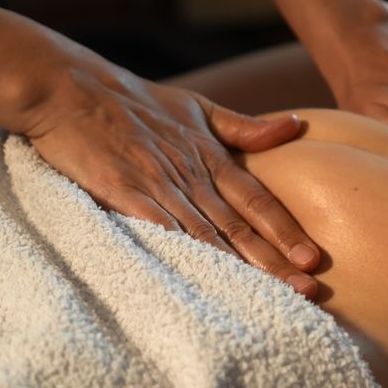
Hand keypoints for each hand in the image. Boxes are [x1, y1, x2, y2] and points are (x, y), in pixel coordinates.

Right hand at [21, 62, 320, 297]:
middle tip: (308, 291)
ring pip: (207, 237)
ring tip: (272, 298)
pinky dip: (183, 258)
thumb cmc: (138, 101)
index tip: (314, 260)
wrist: (73, 89)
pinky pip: (159, 233)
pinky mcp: (124, 195)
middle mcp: (193, 176)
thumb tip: (296, 125)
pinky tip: (204, 285)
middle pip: (240, 227)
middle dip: (275, 262)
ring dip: (239, 270)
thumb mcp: (199, 108)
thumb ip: (245, 127)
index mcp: (212, 157)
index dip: (286, 231)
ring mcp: (159, 187)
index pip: (258, 200)